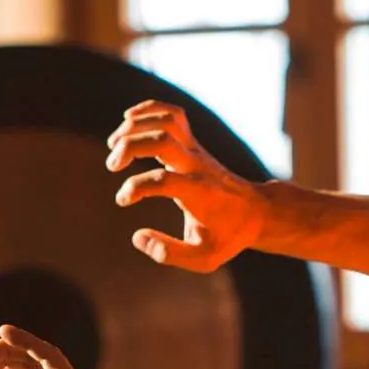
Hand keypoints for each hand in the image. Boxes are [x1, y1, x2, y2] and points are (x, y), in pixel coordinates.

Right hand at [106, 100, 266, 271]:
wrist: (257, 212)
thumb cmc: (228, 236)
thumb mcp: (204, 258)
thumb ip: (170, 253)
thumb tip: (138, 238)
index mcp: (199, 192)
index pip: (163, 181)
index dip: (135, 188)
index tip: (123, 200)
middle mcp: (197, 165)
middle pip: (162, 139)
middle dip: (130, 147)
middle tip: (112, 166)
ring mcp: (196, 150)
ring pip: (167, 120)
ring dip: (135, 125)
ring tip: (114, 144)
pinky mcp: (193, 144)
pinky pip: (173, 114)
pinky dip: (149, 109)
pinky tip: (129, 119)